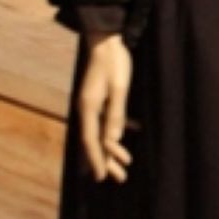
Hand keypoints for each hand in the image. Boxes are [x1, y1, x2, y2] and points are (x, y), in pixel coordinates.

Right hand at [76, 36, 133, 182]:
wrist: (106, 39)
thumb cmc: (114, 62)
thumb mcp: (119, 88)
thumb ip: (117, 114)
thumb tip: (114, 140)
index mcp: (88, 107)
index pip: (91, 140)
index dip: (97, 160)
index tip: (102, 177)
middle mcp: (87, 109)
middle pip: (94, 141)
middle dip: (106, 161)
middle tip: (119, 178)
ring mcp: (93, 104)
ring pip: (101, 132)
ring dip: (112, 149)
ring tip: (124, 165)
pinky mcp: (100, 98)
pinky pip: (107, 120)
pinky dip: (117, 130)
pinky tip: (131, 133)